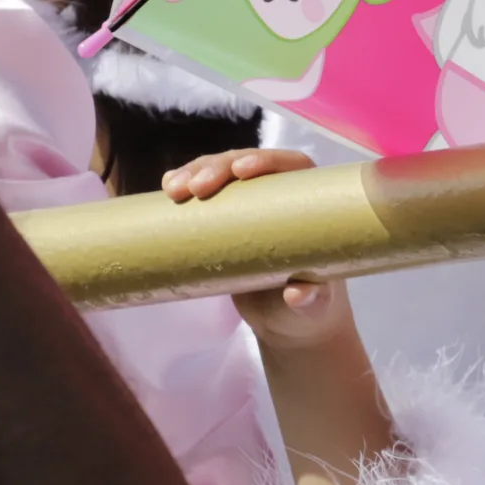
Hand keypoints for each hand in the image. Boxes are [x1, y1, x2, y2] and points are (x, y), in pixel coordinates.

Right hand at [163, 149, 348, 349]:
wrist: (287, 324)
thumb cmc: (312, 311)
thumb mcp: (316, 307)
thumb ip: (313, 301)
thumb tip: (298, 293)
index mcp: (310, 205)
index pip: (292, 167)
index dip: (267, 160)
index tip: (241, 170)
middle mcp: (279, 197)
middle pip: (248, 166)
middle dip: (218, 168)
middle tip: (195, 189)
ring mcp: (249, 207)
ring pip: (221, 174)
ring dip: (195, 172)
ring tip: (174, 189)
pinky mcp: (224, 221)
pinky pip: (203, 195)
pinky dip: (185, 185)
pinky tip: (168, 187)